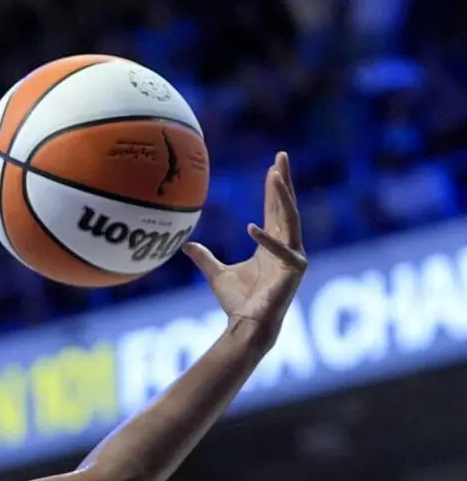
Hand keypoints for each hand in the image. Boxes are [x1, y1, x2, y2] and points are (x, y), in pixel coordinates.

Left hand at [183, 151, 307, 339]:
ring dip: (283, 198)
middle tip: (281, 156)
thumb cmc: (237, 301)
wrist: (246, 324)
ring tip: (274, 176)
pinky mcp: (294, 271)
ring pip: (290, 220)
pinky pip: (284, 250)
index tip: (272, 166)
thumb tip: (185, 246)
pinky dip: (268, 239)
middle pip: (286, 206)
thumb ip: (203, 257)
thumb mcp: (215, 273)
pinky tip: (252, 226)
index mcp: (272, 243)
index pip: (274, 208)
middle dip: (284, 181)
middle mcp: (287, 246)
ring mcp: (293, 257)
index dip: (274, 188)